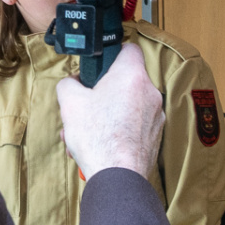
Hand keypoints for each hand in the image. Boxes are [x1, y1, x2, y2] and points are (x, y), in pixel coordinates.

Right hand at [57, 43, 163, 180]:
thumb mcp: (70, 102)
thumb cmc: (98, 137)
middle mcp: (149, 92)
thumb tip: (72, 83)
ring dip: (107, 114)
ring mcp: (155, 115)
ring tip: (86, 132)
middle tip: (87, 104)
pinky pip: (134, 124)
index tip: (100, 65)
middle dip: (103, 92)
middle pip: (125, 81)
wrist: (117, 176)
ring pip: (128, 105)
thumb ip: (68, 84)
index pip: (129, 49)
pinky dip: (118, 129)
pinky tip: (99, 144)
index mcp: (131, 76)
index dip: (112, 53)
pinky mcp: (155, 136)